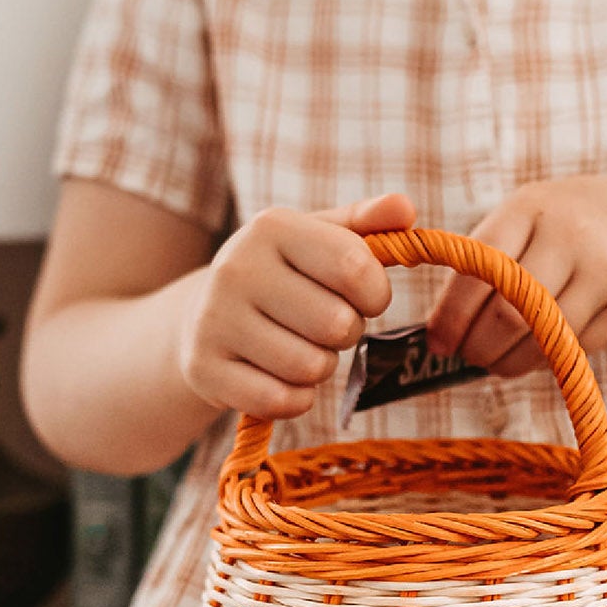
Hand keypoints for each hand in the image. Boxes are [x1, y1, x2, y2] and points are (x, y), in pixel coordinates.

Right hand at [178, 192, 413, 417]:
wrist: (201, 318)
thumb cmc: (282, 277)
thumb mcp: (319, 240)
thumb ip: (367, 223)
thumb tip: (405, 206)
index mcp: (272, 227)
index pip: (355, 268)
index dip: (376, 294)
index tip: (365, 298)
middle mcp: (237, 267)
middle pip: (337, 324)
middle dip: (347, 333)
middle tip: (325, 327)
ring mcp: (215, 319)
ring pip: (310, 367)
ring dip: (321, 367)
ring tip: (302, 348)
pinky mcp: (204, 368)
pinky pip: (280, 400)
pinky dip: (296, 399)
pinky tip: (282, 379)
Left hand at [425, 178, 606, 376]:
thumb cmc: (563, 229)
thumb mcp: (524, 221)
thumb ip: (483, 262)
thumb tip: (440, 331)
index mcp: (531, 209)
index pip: (480, 269)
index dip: (452, 314)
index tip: (439, 342)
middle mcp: (573, 236)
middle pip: (510, 314)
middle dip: (478, 346)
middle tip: (467, 357)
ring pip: (543, 341)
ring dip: (509, 362)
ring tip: (496, 362)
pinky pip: (573, 351)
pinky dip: (545, 361)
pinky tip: (537, 352)